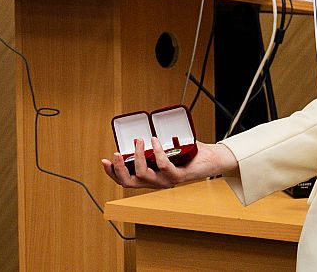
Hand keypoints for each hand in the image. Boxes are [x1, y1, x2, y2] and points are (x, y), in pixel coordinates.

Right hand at [101, 138, 236, 188]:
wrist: (212, 160)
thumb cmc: (191, 154)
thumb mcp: (167, 149)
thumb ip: (155, 146)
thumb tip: (142, 133)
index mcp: (151, 177)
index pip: (126, 181)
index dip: (113, 173)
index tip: (104, 161)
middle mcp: (157, 183)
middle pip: (129, 182)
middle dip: (119, 169)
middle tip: (115, 154)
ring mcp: (167, 181)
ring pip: (144, 174)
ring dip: (138, 156)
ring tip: (140, 140)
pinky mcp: (178, 177)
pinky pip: (163, 166)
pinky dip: (157, 152)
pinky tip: (155, 141)